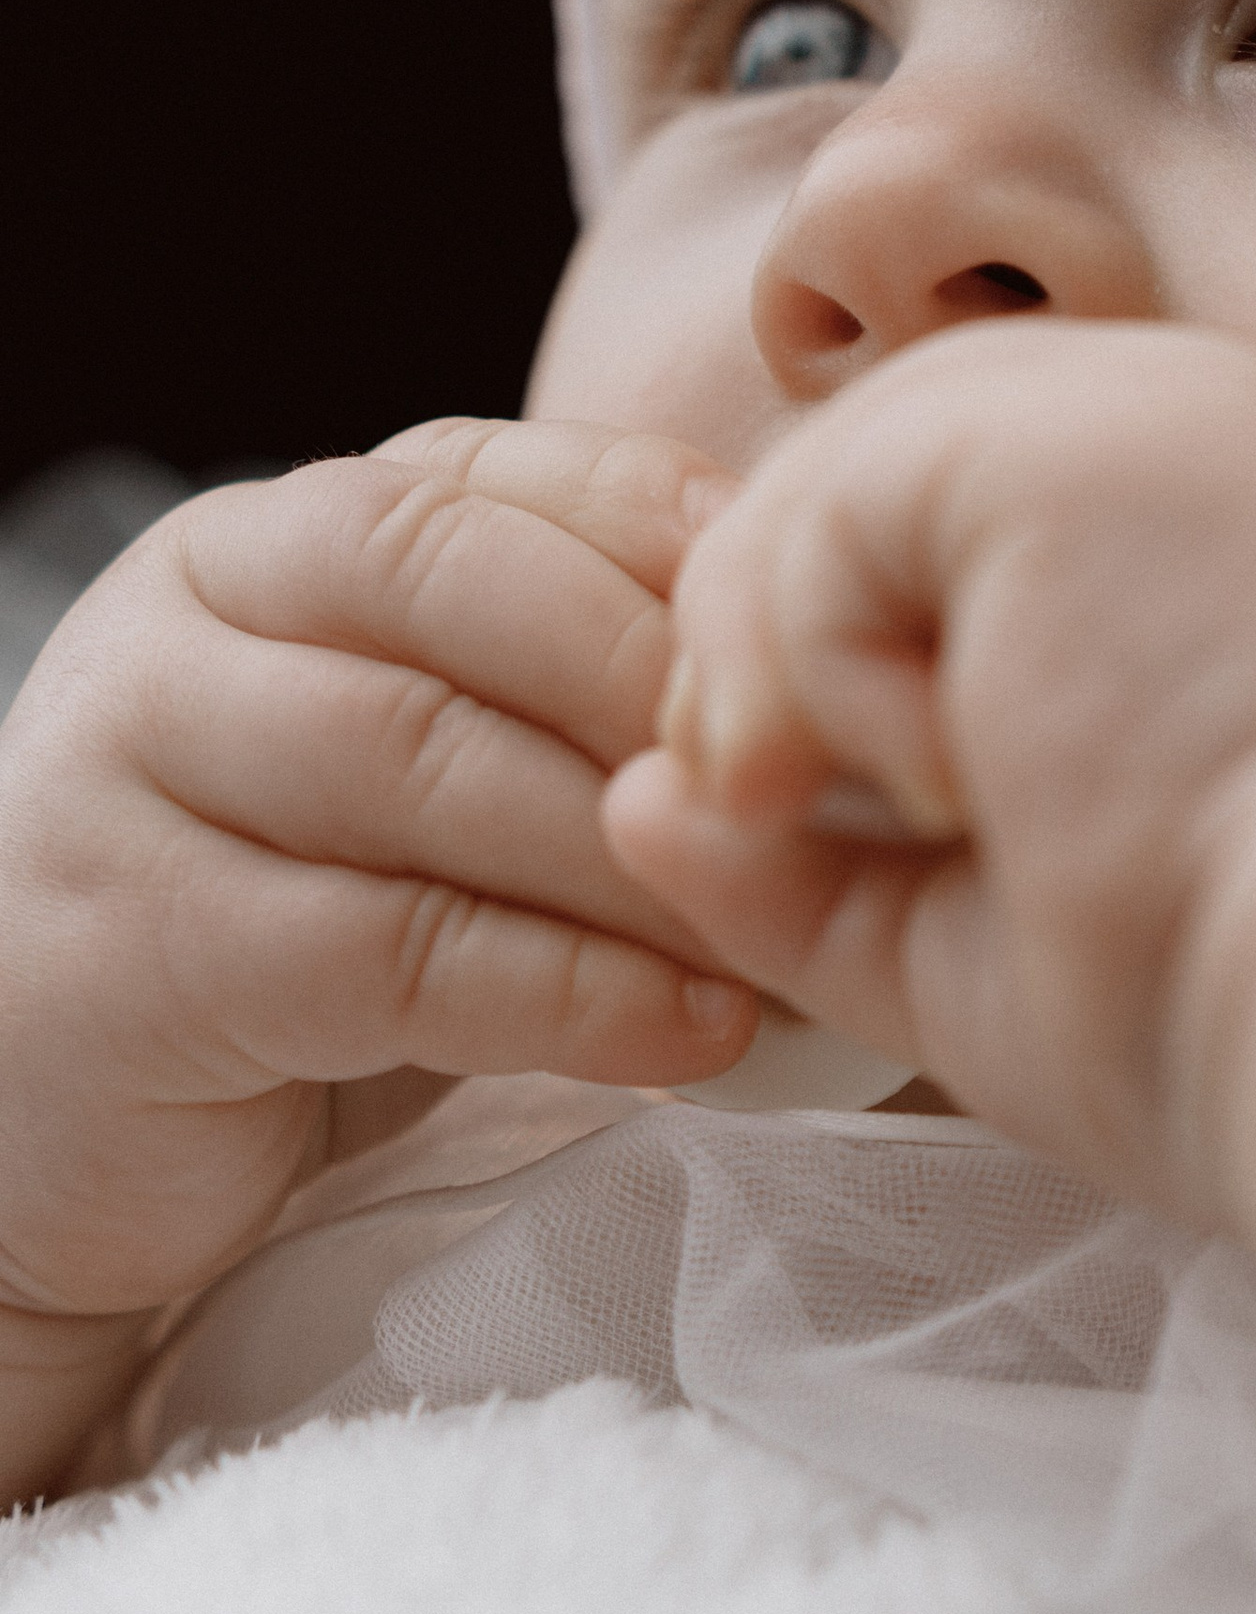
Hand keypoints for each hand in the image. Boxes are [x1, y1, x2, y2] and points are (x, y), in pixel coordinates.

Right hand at [0, 418, 760, 1366]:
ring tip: (781, 927)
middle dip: (660, 683)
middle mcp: (190, 605)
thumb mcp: (429, 775)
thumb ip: (561, 693)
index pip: (502, 476)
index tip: (812, 631)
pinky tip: (691, 1032)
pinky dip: (567, 991)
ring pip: (424, 758)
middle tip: (820, 791)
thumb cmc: (298, 935)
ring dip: (632, 851)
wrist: (50, 1137)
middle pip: (458, 585)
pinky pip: (387, 948)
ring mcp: (134, 761)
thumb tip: (818, 677)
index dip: (672, 541)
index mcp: (284, 534)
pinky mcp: (129, 946)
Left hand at [605, 321, 1255, 1216]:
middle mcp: (1174, 426)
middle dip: (755, 645)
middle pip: (848, 468)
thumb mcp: (977, 932)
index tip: (792, 817)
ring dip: (780, 663)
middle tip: (762, 810)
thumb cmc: (1231, 996)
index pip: (925, 514)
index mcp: (1193, 522)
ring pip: (819, 474)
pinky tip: (953, 773)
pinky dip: (826, 661)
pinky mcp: (1069, 437)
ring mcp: (1130, 409)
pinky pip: (833, 507)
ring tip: (853, 806)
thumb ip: (810, 863)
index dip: (813, 649)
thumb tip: (639, 806)